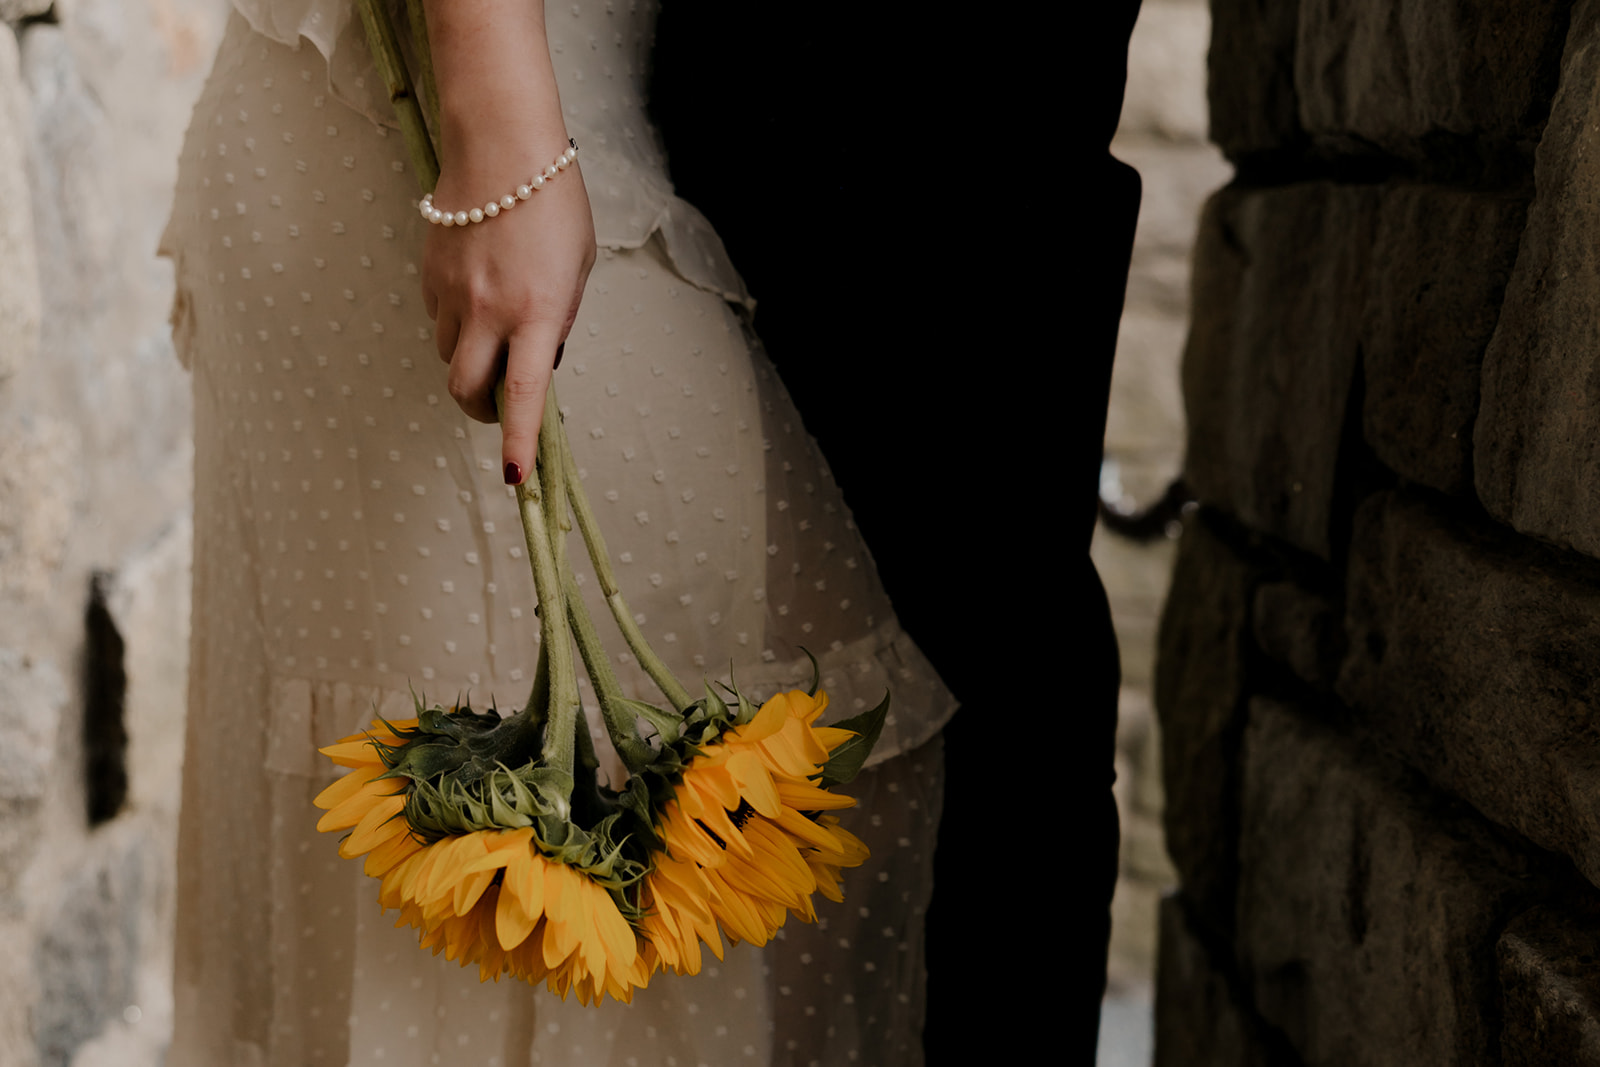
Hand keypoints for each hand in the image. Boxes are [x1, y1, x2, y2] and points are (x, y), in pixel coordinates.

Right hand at [421, 148, 595, 484]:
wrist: (502, 145)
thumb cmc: (553, 203)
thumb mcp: (578, 269)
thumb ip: (560, 319)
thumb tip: (540, 359)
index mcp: (538, 313)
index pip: (523, 395)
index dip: (518, 441)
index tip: (517, 477)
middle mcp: (489, 310)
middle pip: (466, 390)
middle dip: (482, 412)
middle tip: (498, 408)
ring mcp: (452, 294)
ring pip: (448, 355)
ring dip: (470, 360)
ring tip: (495, 330)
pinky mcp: (428, 274)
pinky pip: (437, 318)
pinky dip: (456, 322)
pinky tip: (476, 290)